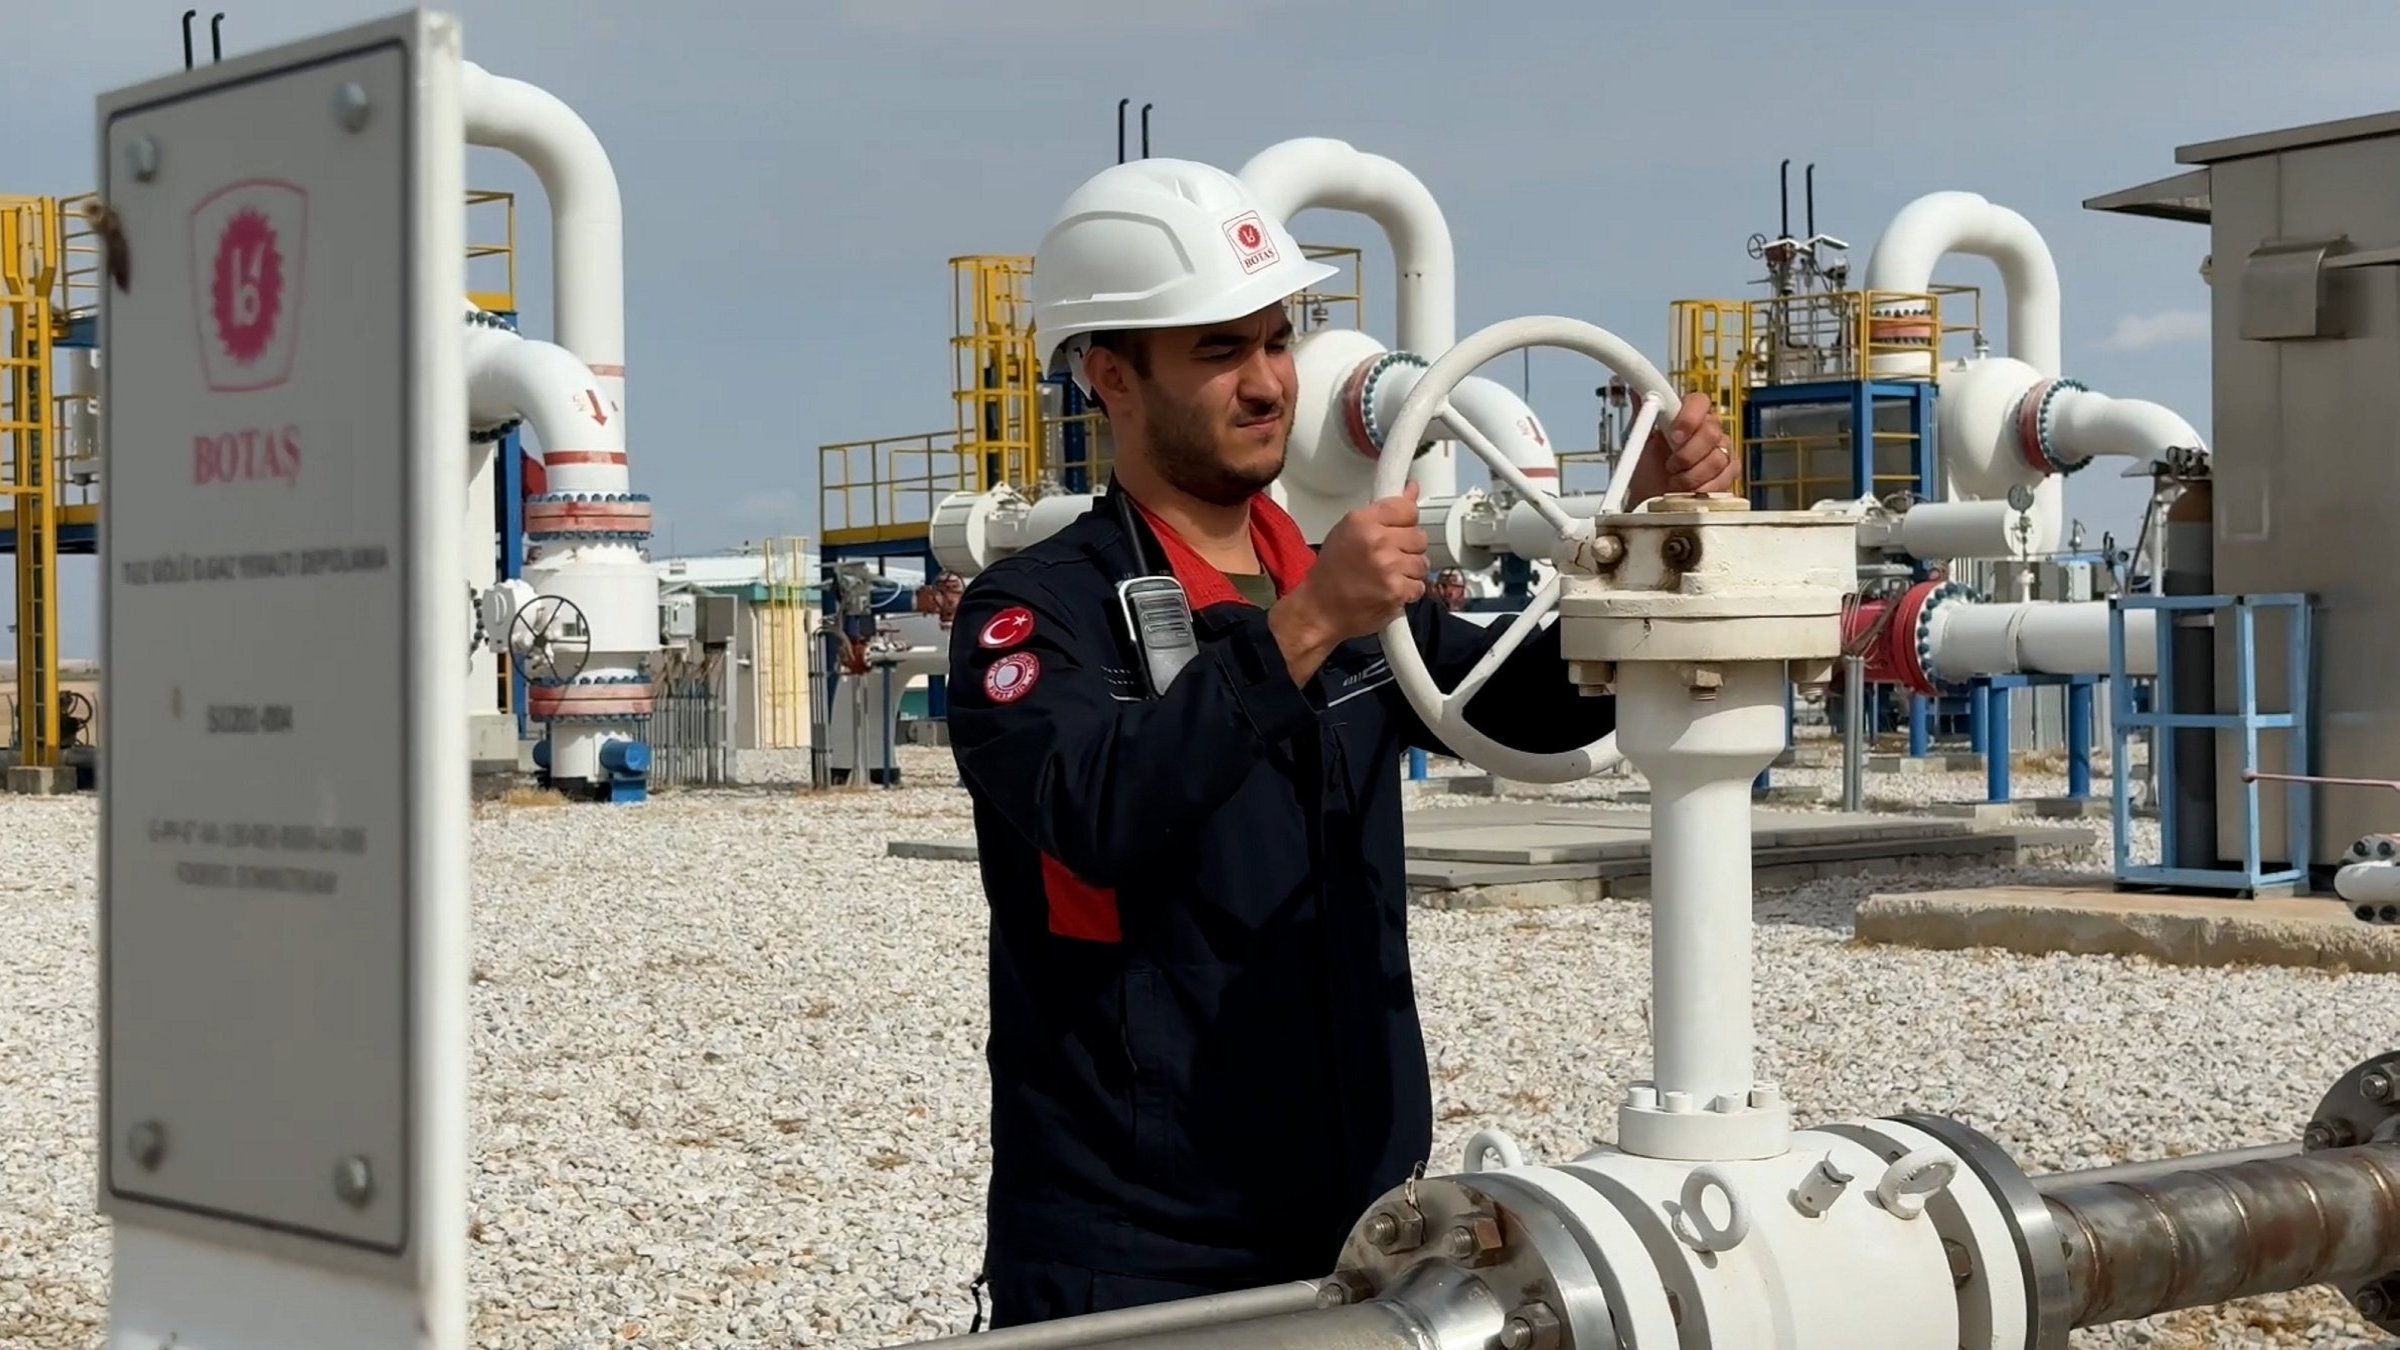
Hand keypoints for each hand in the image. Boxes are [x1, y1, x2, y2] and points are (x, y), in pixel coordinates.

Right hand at [1275, 483, 1429, 657]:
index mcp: (1362, 521)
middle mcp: (1376, 540)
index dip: (1406, 522)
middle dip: (1409, 549)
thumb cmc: (1331, 571)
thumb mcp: (1349, 531)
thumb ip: (1383, 512)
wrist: (1319, 609)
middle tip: (1390, 559)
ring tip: (1389, 576)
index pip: (1408, 509)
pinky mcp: (1396, 591)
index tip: (1398, 531)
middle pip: (1419, 536)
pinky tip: (1390, 591)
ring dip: (1410, 572)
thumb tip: (1412, 489)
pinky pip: (1419, 586)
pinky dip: (1408, 592)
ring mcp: (1388, 566)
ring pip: (1422, 563)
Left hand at [1625, 392, 1736, 504]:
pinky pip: (1726, 477)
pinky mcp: (1729, 473)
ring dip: (1691, 475)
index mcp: (1686, 416)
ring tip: (1675, 481)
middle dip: (1687, 454)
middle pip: (1712, 431)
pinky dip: (1705, 488)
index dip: (1688, 418)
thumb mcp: (1638, 442)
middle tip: (1671, 464)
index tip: (1673, 436)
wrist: (1651, 501)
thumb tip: (1637, 391)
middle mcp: (1707, 431)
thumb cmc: (1647, 472)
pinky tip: (1691, 490)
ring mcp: (1721, 451)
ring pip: (1718, 458)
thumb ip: (1642, 415)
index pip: (1699, 401)